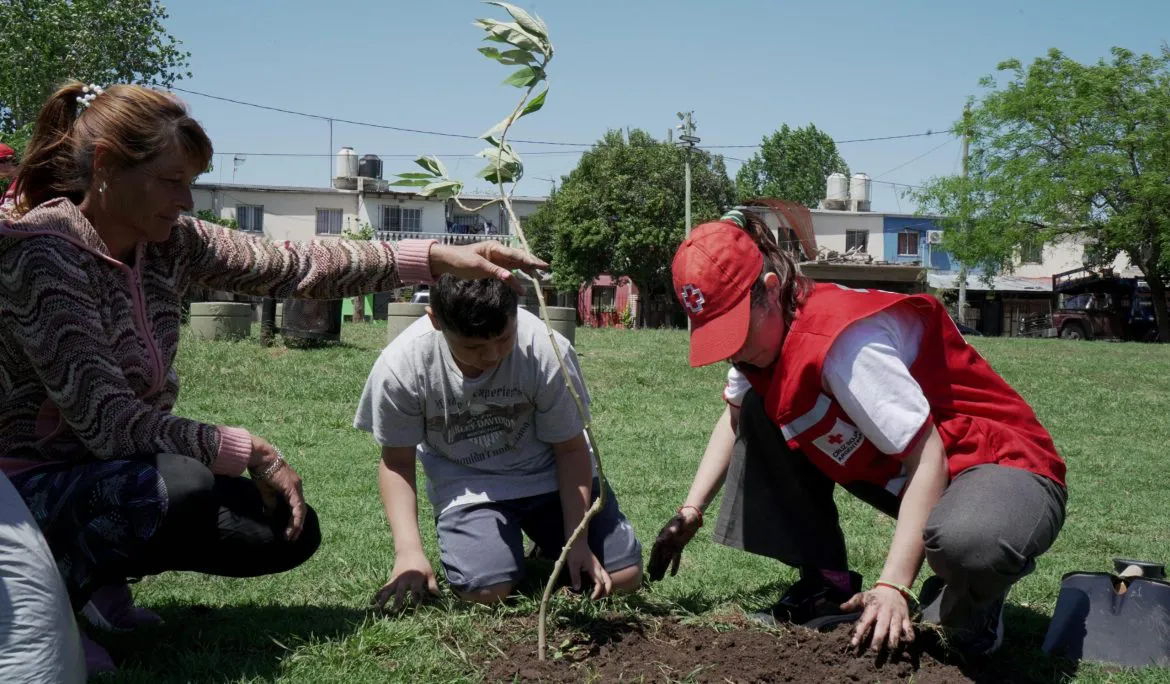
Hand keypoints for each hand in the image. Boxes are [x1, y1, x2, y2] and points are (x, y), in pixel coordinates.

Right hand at [248, 434, 306, 541]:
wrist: (261, 458)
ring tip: (292, 536)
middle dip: (297, 525)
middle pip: (301, 509)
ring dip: (297, 524)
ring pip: (301, 509)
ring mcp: (297, 487)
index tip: (290, 531)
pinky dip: (296, 517)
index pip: (296, 506)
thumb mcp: (266, 492)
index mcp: (292, 487)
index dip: (294, 519)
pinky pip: (297, 506)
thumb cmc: (262, 472)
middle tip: (293, 538)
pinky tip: (294, 527)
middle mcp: (297, 487)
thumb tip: (270, 515)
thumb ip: (270, 503)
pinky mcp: (293, 488)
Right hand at [373, 550, 439, 612]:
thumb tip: (438, 596)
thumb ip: (432, 584)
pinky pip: (383, 588)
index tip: (415, 610)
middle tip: (394, 611)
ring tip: (377, 608)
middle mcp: (405, 581)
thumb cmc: (422, 563)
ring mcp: (396, 580)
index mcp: (415, 579)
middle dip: (397, 601)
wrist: (409, 551)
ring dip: (383, 599)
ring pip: (389, 591)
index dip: (416, 600)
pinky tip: (371, 602)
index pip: (416, 592)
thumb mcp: (429, 572)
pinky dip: (377, 595)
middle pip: (400, 592)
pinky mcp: (391, 579)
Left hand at [428, 241, 547, 292]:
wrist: (448, 261)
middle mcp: (499, 251)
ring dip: (528, 269)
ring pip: (517, 264)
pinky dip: (518, 276)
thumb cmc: (461, 260)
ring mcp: (497, 259)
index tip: (540, 265)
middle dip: (533, 263)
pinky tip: (524, 283)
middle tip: (546, 268)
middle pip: (520, 257)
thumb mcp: (477, 266)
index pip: (516, 254)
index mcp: (495, 247)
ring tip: (540, 275)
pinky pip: (510, 271)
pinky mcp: (495, 267)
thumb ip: (495, 271)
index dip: (529, 260)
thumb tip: (510, 278)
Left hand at [565, 540, 612, 599]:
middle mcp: (599, 568)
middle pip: (609, 581)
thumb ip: (575, 576)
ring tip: (600, 595)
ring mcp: (599, 566)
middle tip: (600, 599)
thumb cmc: (574, 551)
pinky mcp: (597, 565)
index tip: (591, 598)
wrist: (577, 540)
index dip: (597, 592)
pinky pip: (604, 575)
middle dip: (607, 591)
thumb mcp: (572, 564)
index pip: (600, 583)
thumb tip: (578, 589)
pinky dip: (604, 583)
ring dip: (607, 587)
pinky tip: (597, 586)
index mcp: (594, 568)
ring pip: (608, 578)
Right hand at [647, 507, 702, 580]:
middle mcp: (666, 542)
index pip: (656, 550)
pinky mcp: (679, 547)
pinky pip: (676, 558)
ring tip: (659, 579)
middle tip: (653, 578)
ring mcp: (672, 545)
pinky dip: (674, 566)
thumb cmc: (684, 518)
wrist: (692, 516)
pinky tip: (672, 574)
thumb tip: (659, 540)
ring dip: (663, 569)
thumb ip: (670, 531)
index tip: (649, 569)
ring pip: (666, 559)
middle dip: (656, 568)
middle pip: (660, 557)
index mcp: (663, 536)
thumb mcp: (677, 524)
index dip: (652, 560)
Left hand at [842, 585, 914, 651]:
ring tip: (891, 649)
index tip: (854, 644)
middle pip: (882, 626)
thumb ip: (852, 603)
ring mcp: (896, 615)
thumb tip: (841, 608)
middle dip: (879, 638)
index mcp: (873, 608)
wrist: (892, 588)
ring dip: (894, 638)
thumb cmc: (875, 596)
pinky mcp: (906, 617)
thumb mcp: (863, 596)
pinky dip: (910, 634)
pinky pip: (909, 627)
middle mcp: (885, 612)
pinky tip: (909, 642)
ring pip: (896, 628)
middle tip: (874, 650)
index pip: (864, 622)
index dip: (859, 633)